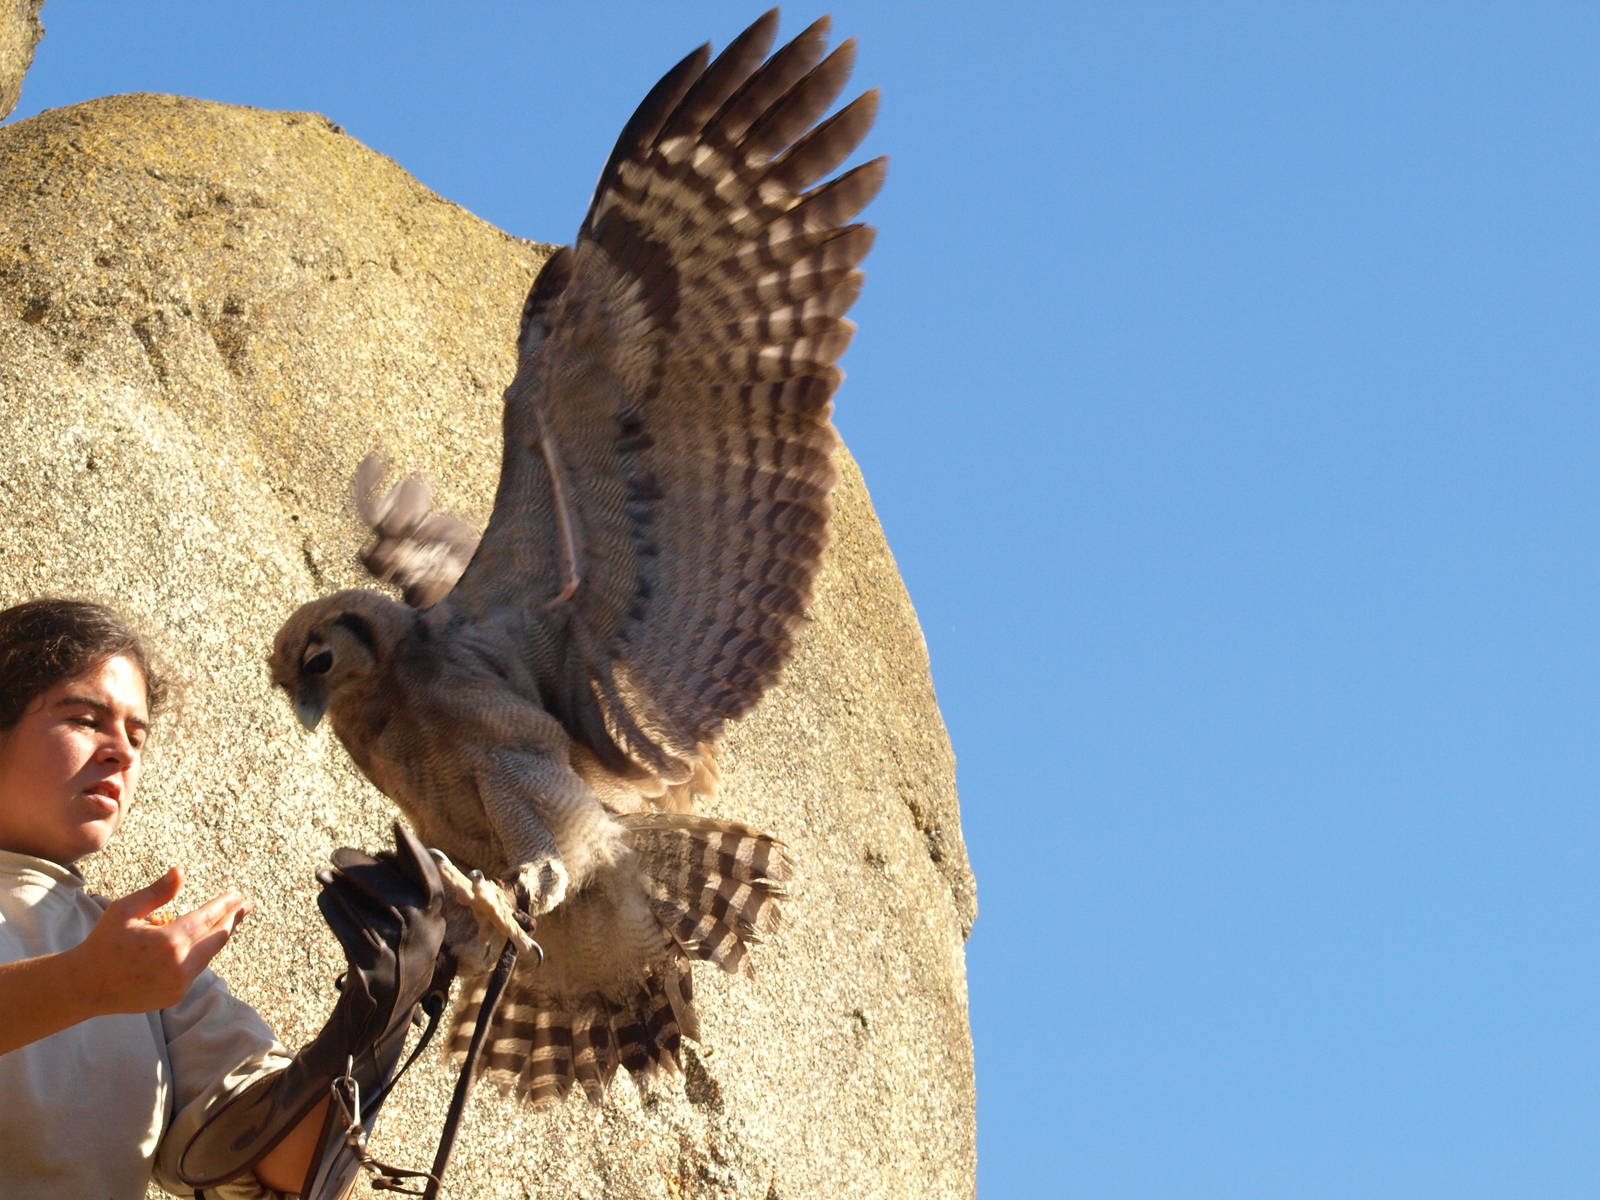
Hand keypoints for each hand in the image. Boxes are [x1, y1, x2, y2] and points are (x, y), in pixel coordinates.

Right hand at [72, 867, 252, 1014]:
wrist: (85, 987)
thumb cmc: (103, 943)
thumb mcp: (125, 911)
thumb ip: (157, 892)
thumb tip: (180, 871)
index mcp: (169, 941)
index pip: (207, 918)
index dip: (224, 905)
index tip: (237, 895)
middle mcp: (180, 965)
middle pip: (217, 937)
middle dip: (232, 919)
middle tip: (246, 905)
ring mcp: (179, 983)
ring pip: (208, 955)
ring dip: (219, 936)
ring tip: (230, 920)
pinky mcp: (175, 996)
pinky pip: (195, 970)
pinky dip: (201, 954)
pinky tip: (204, 942)